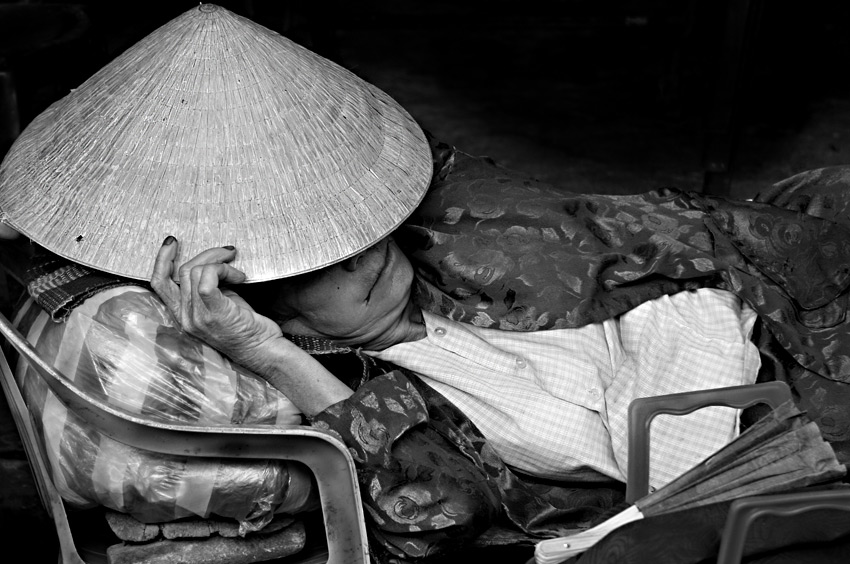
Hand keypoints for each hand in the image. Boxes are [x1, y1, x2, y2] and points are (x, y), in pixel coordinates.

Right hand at [150, 237, 284, 371]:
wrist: (263, 351)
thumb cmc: (247, 327)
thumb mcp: (221, 304)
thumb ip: (207, 287)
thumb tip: (211, 261)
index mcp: (182, 315)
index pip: (159, 283)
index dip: (162, 259)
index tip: (173, 242)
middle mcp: (185, 317)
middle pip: (183, 271)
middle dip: (208, 255)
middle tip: (229, 253)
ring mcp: (197, 317)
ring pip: (196, 271)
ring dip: (221, 263)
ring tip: (239, 273)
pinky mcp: (213, 313)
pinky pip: (208, 279)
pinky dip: (224, 270)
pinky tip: (240, 277)